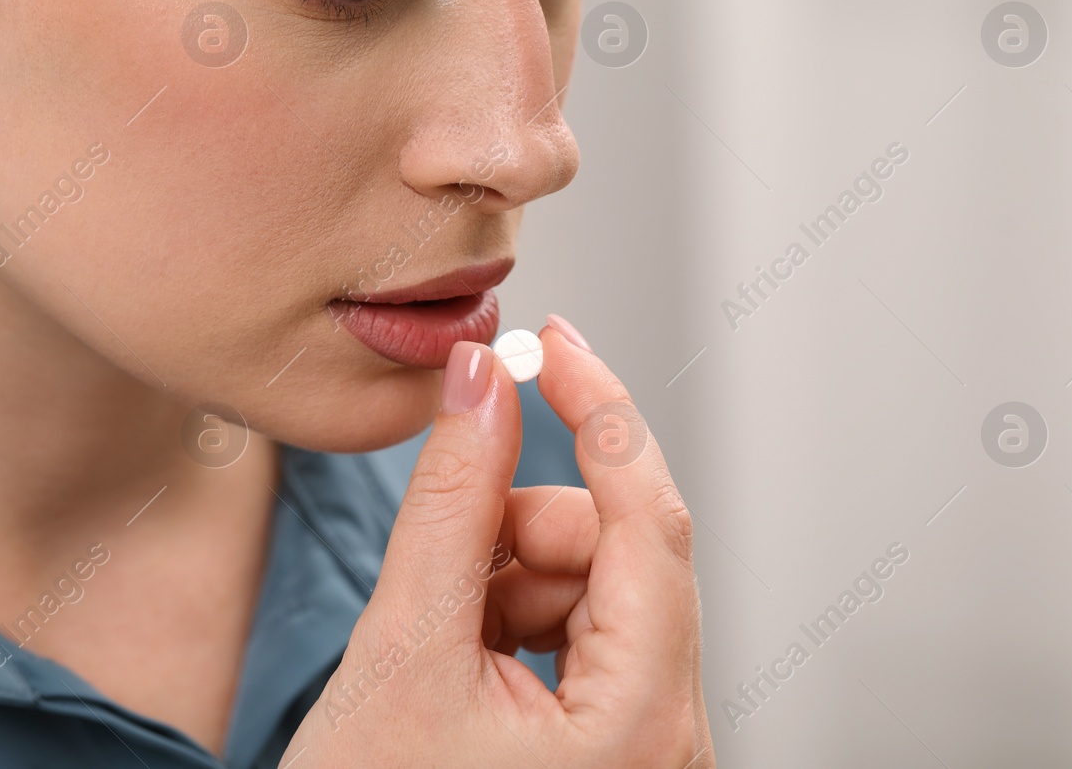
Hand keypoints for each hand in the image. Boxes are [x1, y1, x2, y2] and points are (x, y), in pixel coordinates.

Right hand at [280, 323, 713, 767]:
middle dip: (528, 525)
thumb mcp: (401, 647)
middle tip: (445, 546)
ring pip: (599, 586)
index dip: (602, 413)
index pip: (653, 521)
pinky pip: (584, 629)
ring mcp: (647, 746)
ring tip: (439, 632)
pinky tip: (461, 655)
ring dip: (512, 574)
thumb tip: (478, 382)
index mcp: (641, 726)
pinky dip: (517, 613)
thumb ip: (446, 501)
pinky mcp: (616, 745)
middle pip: (625, 554)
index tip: (551, 343)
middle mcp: (671, 739)